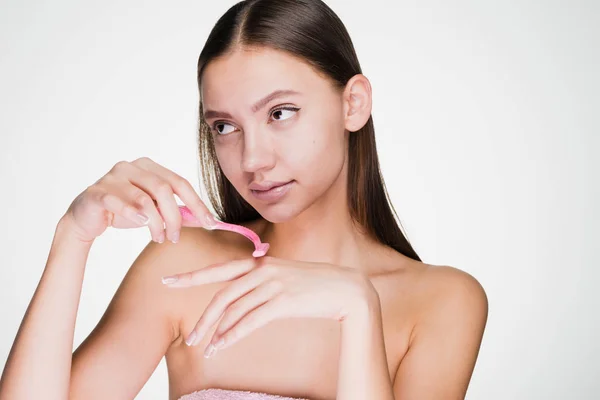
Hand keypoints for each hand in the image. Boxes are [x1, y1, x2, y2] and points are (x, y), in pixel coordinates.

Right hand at [63, 157, 212, 242]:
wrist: (87, 219)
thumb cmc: (124, 212)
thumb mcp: (155, 212)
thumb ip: (179, 214)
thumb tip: (208, 221)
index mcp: (149, 167)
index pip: (180, 182)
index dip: (197, 203)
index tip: (211, 223)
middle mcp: (131, 167)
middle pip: (164, 189)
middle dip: (175, 216)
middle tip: (175, 237)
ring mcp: (113, 177)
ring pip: (144, 199)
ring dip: (156, 222)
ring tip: (159, 238)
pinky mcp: (98, 192)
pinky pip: (119, 202)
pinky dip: (133, 214)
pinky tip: (142, 223)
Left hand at [161, 256, 376, 356]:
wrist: (346, 288)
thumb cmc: (314, 284)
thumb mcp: (284, 275)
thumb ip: (261, 281)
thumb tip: (241, 297)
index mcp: (260, 262)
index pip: (219, 269)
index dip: (192, 276)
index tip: (168, 281)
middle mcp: (263, 270)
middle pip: (223, 295)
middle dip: (204, 318)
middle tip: (190, 337)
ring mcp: (273, 285)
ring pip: (235, 311)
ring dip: (218, 333)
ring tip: (206, 348)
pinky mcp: (284, 302)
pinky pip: (251, 322)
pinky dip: (233, 335)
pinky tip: (223, 345)